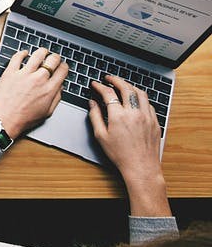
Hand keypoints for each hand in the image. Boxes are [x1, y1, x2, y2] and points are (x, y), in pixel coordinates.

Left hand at [0, 48, 67, 138]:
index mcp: (49, 89)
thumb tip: (60, 88)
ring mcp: (24, 74)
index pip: (62, 71)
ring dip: (42, 51)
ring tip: (43, 52)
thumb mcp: (46, 113)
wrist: (5, 120)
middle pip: (52, 60)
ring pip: (37, 55)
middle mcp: (38, 79)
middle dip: (56, 57)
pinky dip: (22, 53)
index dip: (64, 66)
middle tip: (54, 58)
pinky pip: (17, 57)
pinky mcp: (11, 72)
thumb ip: (56, 98)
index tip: (62, 66)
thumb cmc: (24, 119)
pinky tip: (24, 53)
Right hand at [89, 76, 170, 216]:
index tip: (95, 84)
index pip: (108, 93)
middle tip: (109, 78)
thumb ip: (95, 116)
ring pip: (140, 93)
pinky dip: (140, 97)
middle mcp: (134, 113)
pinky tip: (136, 99)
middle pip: (125, 87)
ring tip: (123, 85)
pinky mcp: (155, 122)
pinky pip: (148, 103)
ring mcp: (146, 117)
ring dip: (130, 86)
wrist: (141, 168)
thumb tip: (92, 103)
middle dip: (115, 80)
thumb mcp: (101, 136)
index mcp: (119, 116)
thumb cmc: (121, 155)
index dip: (100, 86)